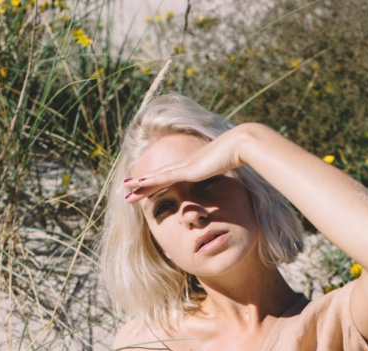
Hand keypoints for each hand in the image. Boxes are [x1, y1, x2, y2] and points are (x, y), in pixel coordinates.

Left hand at [123, 126, 246, 203]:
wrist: (242, 144)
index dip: (157, 182)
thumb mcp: (228, 171)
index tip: (146, 188)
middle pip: (159, 176)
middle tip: (127, 188)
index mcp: (195, 167)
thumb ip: (222, 175)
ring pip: (157, 177)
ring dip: (139, 184)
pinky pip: (164, 179)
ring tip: (125, 188)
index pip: (171, 177)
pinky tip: (138, 184)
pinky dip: (150, 182)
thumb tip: (226, 182)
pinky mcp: (188, 171)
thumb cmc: (240, 157)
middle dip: (142, 184)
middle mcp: (186, 165)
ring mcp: (185, 167)